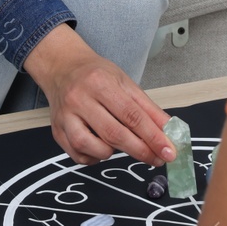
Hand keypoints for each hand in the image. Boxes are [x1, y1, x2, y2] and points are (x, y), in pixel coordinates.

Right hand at [22, 23, 174, 166]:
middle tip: (157, 159)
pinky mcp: (57, 131)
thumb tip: (169, 132)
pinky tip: (102, 147)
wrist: (61, 67)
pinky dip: (95, 157)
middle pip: (114, 133)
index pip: (132, 115)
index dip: (153, 137)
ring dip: (113, 153)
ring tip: (121, 144)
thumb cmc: (95, 75)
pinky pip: (79, 156)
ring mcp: (65, 116)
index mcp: (100, 83)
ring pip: (93, 147)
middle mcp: (79, 99)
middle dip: (141, 150)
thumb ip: (148, 109)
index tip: (168, 151)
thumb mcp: (125, 83)